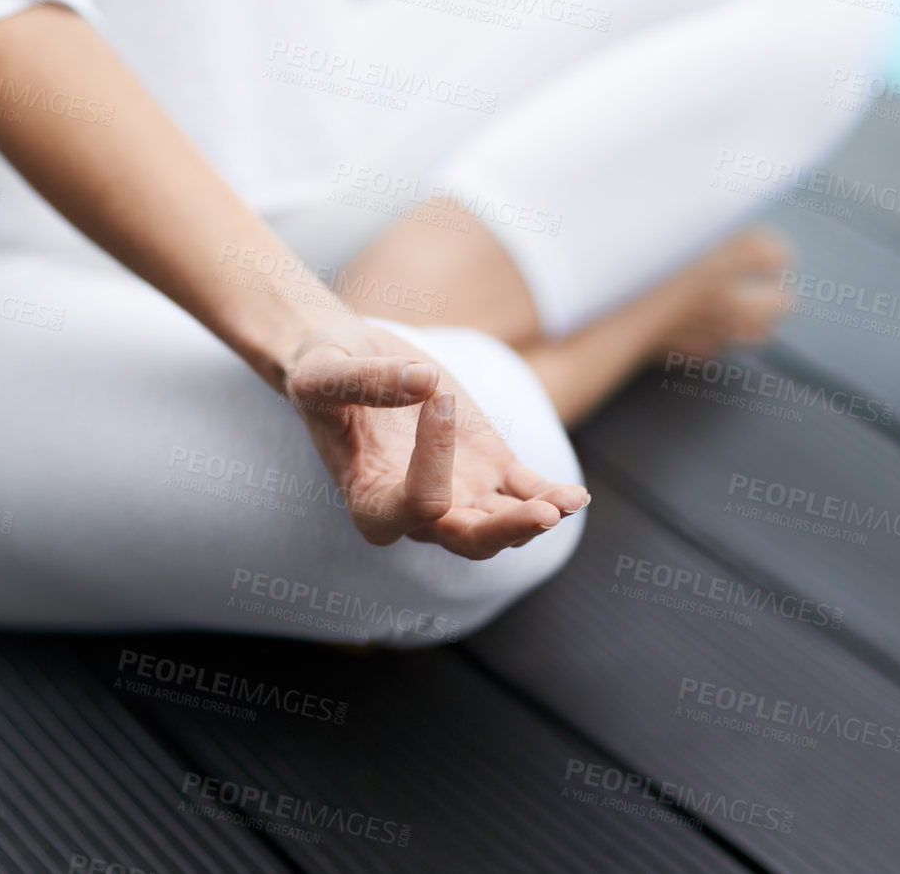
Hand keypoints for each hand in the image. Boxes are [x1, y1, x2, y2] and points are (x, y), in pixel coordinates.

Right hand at [281, 321, 588, 559]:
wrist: (346, 360)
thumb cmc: (324, 370)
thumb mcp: (323, 371)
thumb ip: (365, 379)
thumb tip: (427, 382)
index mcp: (370, 498)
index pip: (414, 506)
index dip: (433, 461)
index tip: (437, 397)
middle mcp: (417, 510)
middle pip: (467, 540)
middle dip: (505, 532)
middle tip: (541, 515)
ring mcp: (459, 492)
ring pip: (502, 526)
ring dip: (535, 519)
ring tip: (565, 502)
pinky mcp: (488, 468)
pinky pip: (526, 494)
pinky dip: (552, 497)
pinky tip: (575, 496)